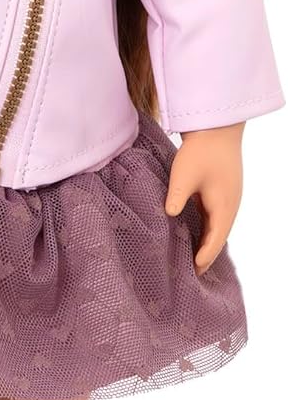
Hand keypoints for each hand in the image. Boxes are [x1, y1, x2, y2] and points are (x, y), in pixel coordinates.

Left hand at [164, 123, 243, 275]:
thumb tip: (168, 215)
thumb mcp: (184, 174)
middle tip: (193, 272)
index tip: (194, 271)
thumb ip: (176, 197)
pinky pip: (216, 216)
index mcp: (224, 205)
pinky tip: (196, 232)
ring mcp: (229, 197)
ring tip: (193, 257)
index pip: (215, 238)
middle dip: (207, 253)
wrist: (217, 126)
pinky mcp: (223, 190)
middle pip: (219, 236)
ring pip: (218, 226)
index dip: (205, 256)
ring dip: (207, 241)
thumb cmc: (201, 150)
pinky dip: (208, 228)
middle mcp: (230, 204)